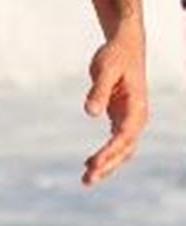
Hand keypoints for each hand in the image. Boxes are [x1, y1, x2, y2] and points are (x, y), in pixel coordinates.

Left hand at [82, 32, 147, 185]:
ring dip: (107, 165)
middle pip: (125, 149)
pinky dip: (105, 155)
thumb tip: (90, 113)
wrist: (125, 45)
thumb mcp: (105, 69)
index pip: (125, 136)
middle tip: (87, 180)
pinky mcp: (121, 117)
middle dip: (108, 166)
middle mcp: (138, 116)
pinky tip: (90, 164)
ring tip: (86, 179)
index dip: (110, 152)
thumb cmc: (116, 55)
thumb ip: (99, 91)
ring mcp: (130, 118)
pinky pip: (116, 142)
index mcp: (137, 107)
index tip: (94, 164)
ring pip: (122, 150)